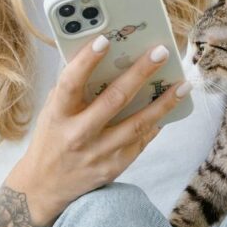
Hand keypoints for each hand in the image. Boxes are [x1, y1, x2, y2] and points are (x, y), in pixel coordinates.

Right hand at [5, 35, 190, 224]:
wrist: (44, 186)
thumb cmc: (51, 139)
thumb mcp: (51, 111)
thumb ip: (71, 88)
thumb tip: (102, 58)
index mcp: (58, 115)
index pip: (71, 83)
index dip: (86, 61)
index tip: (104, 40)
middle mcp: (78, 134)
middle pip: (114, 99)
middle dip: (140, 73)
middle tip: (160, 53)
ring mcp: (98, 152)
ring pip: (137, 124)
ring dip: (163, 103)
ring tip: (182, 85)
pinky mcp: (114, 167)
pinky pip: (141, 141)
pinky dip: (156, 123)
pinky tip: (169, 109)